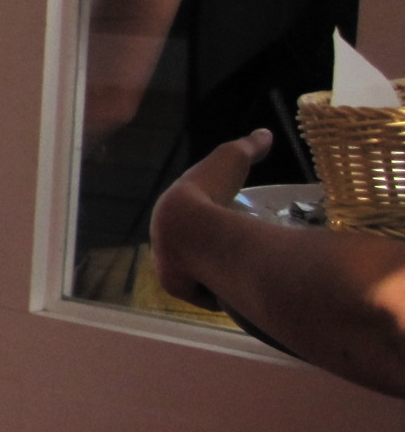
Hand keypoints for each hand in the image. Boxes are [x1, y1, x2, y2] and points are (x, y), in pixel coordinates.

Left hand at [150, 130, 271, 307]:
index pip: (192, 231)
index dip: (211, 233)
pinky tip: (246, 297)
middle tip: (248, 262)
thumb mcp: (231, 160)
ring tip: (252, 281)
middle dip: (215, 263)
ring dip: (220, 284)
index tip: (233, 237)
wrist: (190, 226)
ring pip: (201, 282)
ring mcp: (172, 274)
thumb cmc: (209, 190)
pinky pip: (208, 298)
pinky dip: (224, 298)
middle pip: (195, 261)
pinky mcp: (182, 293)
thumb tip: (266, 133)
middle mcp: (166, 250)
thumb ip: (248, 147)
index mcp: (173, 221)